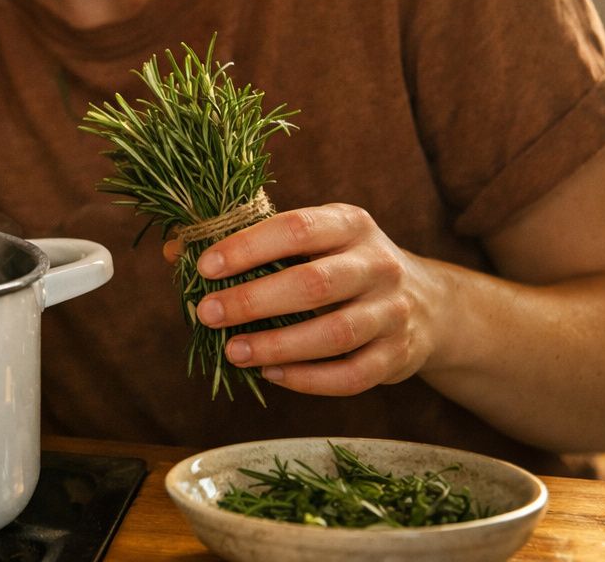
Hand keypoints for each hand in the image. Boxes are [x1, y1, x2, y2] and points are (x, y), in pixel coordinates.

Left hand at [163, 204, 446, 395]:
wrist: (430, 303)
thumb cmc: (342, 264)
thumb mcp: (309, 240)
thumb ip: (248, 243)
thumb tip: (175, 249)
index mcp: (349, 224)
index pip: (295, 229)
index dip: (247, 247)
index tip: (205, 265)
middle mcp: (377, 264)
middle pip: (313, 284)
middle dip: (253, 301)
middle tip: (207, 314)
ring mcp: (393, 311)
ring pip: (334, 333)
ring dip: (277, 346)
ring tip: (233, 352)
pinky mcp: (400, 355)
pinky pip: (352, 375)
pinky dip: (308, 379)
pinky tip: (272, 374)